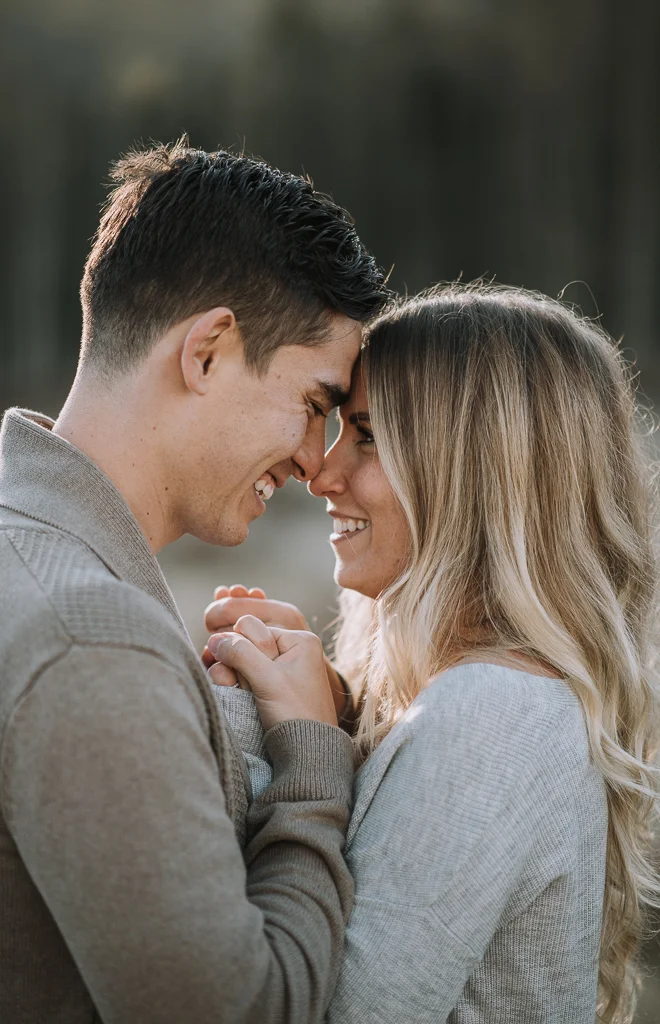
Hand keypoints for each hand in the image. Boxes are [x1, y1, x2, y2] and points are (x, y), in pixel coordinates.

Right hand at [207, 614, 337, 730]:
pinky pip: (242, 675)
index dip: (243, 649)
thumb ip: (240, 653)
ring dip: (233, 676)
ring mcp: (280, 667)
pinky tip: (239, 696)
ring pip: (239, 660)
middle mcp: (290, 649)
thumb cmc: (295, 715)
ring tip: (244, 695)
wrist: (308, 753)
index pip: (251, 626)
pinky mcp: (271, 685)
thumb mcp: (268, 679)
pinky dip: (235, 685)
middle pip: (244, 642)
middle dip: (237, 665)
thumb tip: (215, 639)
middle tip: (249, 688)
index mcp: (299, 639)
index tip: (257, 675)